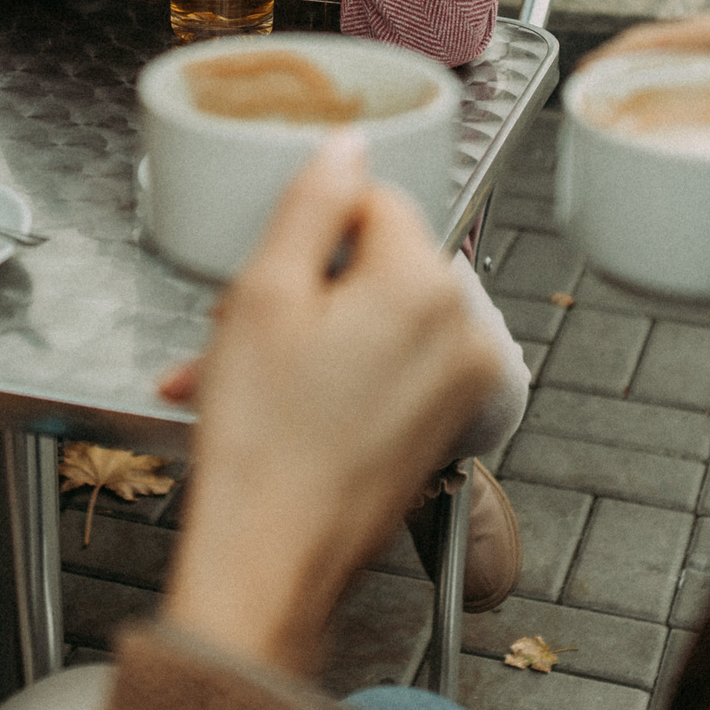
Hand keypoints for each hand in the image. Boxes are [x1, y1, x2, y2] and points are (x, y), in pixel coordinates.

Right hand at [162, 132, 498, 675]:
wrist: (271, 563)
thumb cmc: (262, 446)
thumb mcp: (263, 295)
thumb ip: (312, 202)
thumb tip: (349, 145)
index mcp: (425, 285)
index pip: (374, 199)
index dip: (309, 230)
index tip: (270, 274)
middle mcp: (464, 330)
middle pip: (379, 260)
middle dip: (309, 284)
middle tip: (245, 331)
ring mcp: (465, 382)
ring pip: (379, 314)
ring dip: (313, 332)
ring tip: (246, 375)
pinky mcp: (451, 423)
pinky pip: (390, 365)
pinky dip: (337, 372)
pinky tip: (277, 403)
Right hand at [593, 16, 709, 332]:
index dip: (654, 45)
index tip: (601, 68)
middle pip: (689, 83)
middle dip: (626, 95)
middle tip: (576, 126)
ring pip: (684, 137)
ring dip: (634, 149)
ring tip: (585, 174)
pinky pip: (692, 200)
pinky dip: (654, 208)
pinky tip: (627, 230)